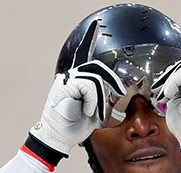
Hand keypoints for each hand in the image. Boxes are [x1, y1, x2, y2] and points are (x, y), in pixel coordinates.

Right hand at [29, 21, 125, 155]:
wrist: (60, 138)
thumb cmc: (75, 126)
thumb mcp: (95, 110)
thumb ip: (103, 97)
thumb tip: (117, 92)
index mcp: (76, 79)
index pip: (83, 54)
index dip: (89, 38)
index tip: (96, 26)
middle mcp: (69, 76)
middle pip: (97, 67)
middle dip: (112, 80)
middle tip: (121, 91)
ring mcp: (66, 80)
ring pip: (95, 79)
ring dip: (101, 99)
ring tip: (96, 113)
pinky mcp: (65, 86)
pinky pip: (89, 86)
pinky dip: (93, 101)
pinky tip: (88, 111)